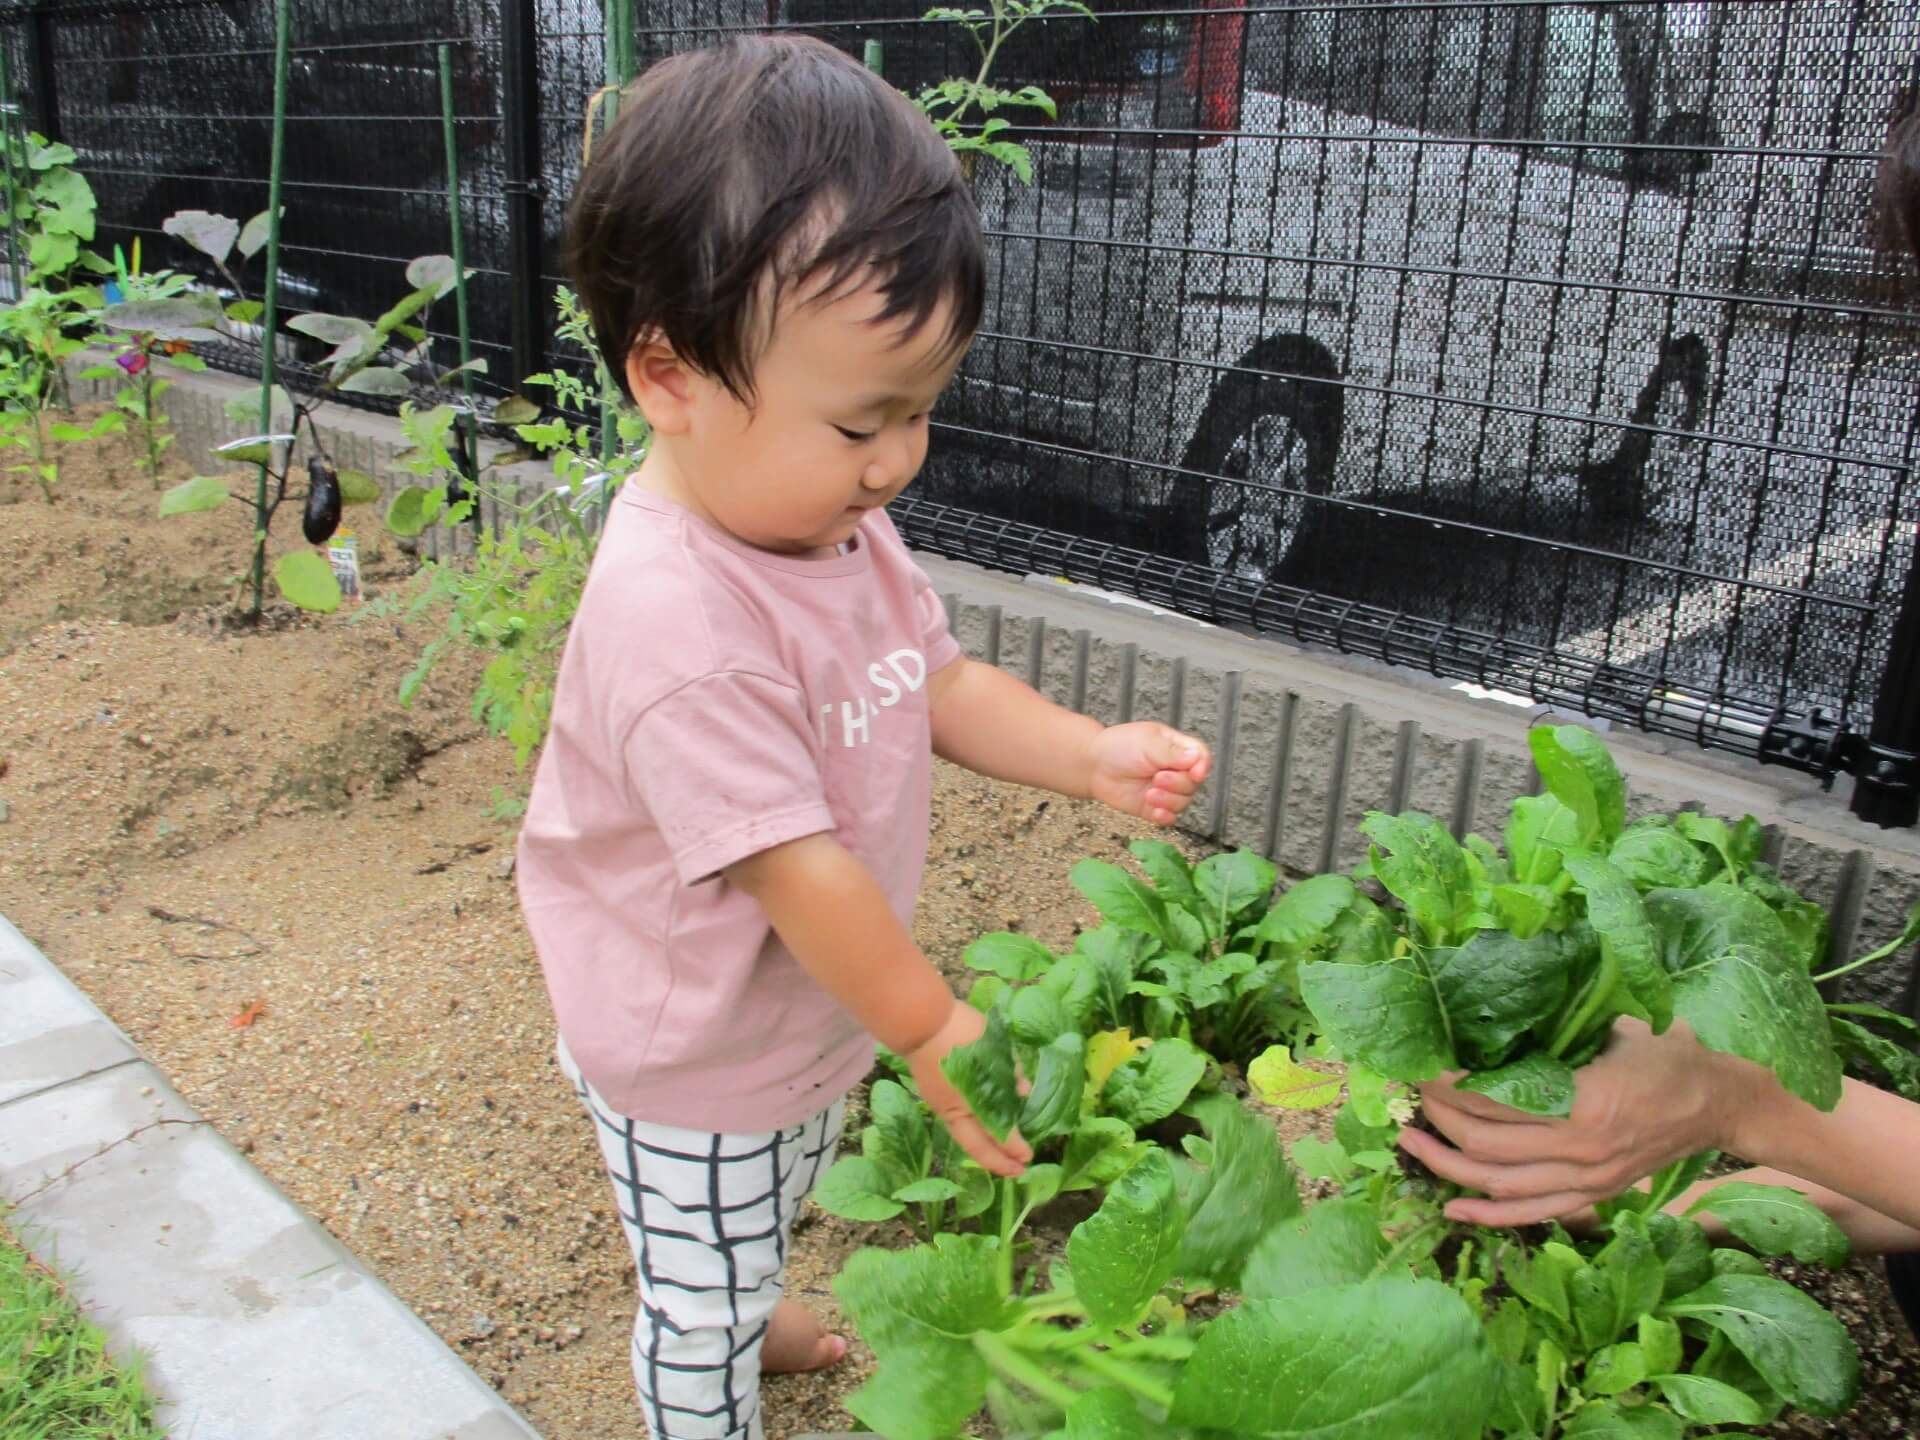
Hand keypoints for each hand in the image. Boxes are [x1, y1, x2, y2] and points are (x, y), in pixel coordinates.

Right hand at [903, 1001, 1031, 1178]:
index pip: (996, 1133)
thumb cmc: (960, 1033)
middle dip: (997, 1161)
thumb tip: (1023, 1093)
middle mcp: (953, 1110)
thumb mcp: (993, 1049)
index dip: (1013, 1147)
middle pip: (976, 1146)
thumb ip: (1010, 1073)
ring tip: (1001, 1154)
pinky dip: (972, 1129)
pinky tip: (982, 1126)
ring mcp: (940, 1102)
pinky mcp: (934, 1092)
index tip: (1028, 1156)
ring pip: (964, 1135)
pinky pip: (956, 1120)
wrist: (919, 1020)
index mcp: (970, 1102)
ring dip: (984, 1147)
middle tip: (1016, 1171)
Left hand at [1088, 723, 1211, 824]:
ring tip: (1149, 794)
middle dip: (1178, 783)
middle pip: (1194, 783)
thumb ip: (1172, 753)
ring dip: (1169, 801)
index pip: (1201, 756)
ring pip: (1184, 802)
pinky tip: (1154, 811)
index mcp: (1177, 748)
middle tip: (1158, 778)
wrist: (1094, 766)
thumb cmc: (1119, 747)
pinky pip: (1170, 818)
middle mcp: (1175, 770)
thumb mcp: (1147, 743)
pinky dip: (1165, 816)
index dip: (1202, 766)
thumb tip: (1198, 758)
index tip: (1196, 773)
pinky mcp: (1154, 807)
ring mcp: (1166, 790)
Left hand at [1400, 1018, 1761, 1226]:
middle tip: (1411, 1094)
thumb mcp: (1608, 1029)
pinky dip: (1488, 1215)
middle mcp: (1583, 1149)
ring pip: (1500, 1183)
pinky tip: (1452, 1208)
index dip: (1452, 1083)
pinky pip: (1531, 1213)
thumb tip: (1483, 1024)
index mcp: (1586, 1101)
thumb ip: (1551, 1034)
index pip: (1496, 1098)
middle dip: (1439, 1117)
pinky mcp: (1594, 1196)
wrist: (1718, 1101)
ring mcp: (1589, 1180)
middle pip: (1488, 1141)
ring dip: (1448, 1165)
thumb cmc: (1662, 1053)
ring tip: (1411, 1143)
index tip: (1423, 1064)